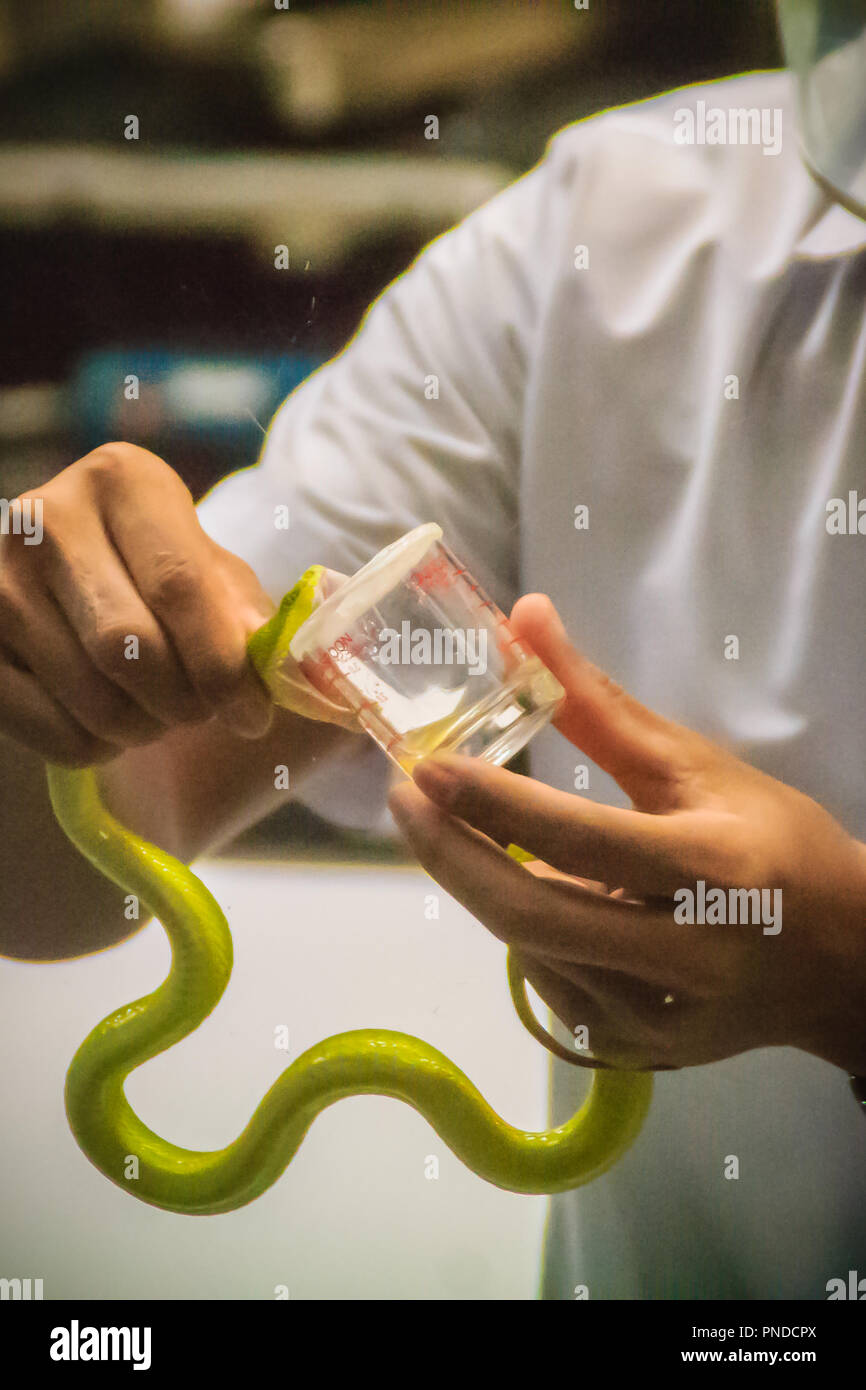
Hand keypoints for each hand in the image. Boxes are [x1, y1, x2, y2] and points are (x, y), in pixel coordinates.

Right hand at [0, 443, 351, 766]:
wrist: (70, 571)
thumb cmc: (156, 568)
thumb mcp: (212, 571)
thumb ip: (246, 613)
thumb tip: (279, 670)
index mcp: (123, 479)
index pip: (179, 586)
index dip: (223, 665)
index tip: (253, 715)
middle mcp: (47, 516)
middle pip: (130, 647)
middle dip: (184, 702)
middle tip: (202, 712)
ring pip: (92, 698)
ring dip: (144, 728)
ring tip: (156, 711)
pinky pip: (53, 732)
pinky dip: (96, 747)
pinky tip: (105, 718)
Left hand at [388, 594, 865, 1073]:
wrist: (843, 964)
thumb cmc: (774, 844)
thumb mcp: (697, 768)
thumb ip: (601, 705)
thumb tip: (525, 617)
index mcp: (715, 869)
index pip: (585, 839)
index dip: (495, 805)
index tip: (424, 768)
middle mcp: (686, 956)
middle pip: (534, 915)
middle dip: (451, 856)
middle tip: (403, 802)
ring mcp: (656, 1018)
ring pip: (532, 951)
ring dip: (483, 887)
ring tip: (466, 833)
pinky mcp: (636, 1051)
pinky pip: (549, 985)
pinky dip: (524, 931)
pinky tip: (533, 893)